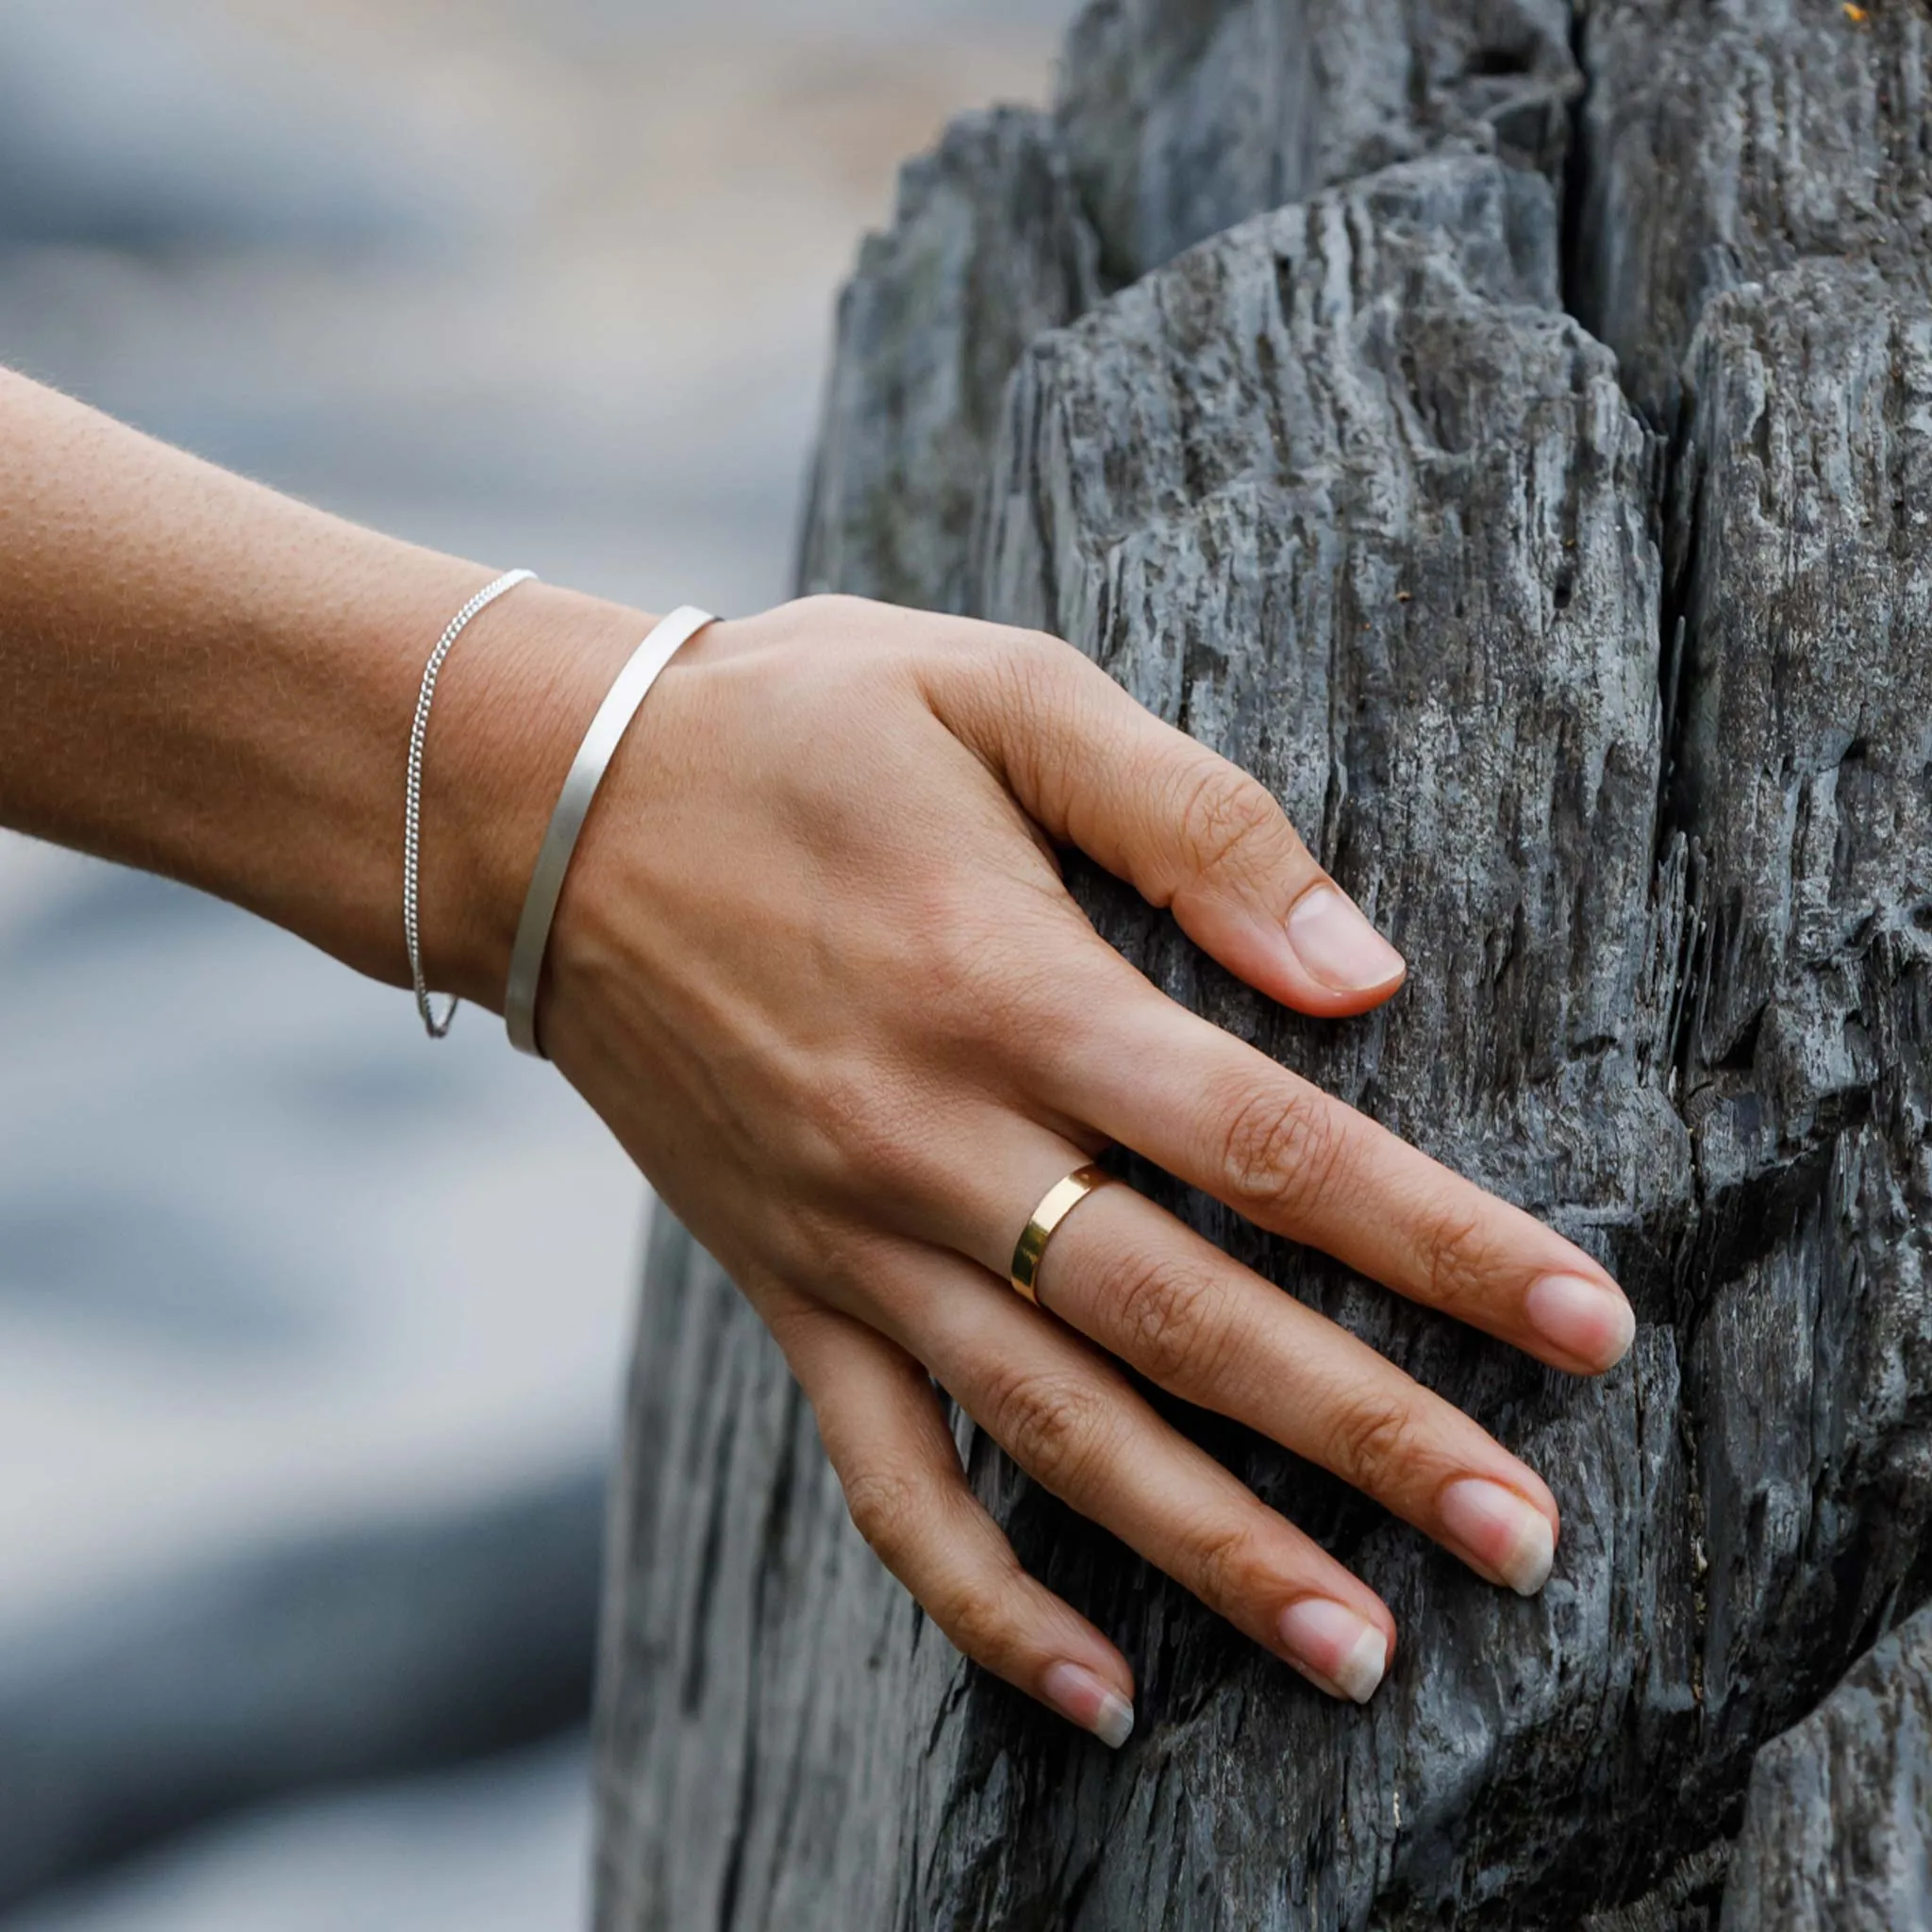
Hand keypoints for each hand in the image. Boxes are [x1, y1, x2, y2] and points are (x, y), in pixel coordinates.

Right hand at [527, 594, 1634, 1744]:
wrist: (548, 808)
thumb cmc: (794, 725)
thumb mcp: (999, 694)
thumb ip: (1192, 820)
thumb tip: (1363, 970)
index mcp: (1016, 988)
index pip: (1274, 1148)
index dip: (1440, 1243)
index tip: (1580, 1325)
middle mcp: (940, 1144)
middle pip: (1191, 1324)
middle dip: (1372, 1436)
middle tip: (1526, 1540)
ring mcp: (855, 1239)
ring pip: (1057, 1433)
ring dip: (1214, 1552)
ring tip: (1361, 1650)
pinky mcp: (788, 1291)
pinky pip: (885, 1478)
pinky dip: (981, 1600)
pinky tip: (1091, 1690)